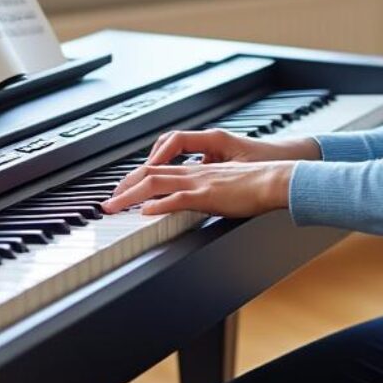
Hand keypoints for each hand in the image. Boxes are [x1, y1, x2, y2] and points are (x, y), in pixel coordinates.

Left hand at [100, 159, 298, 217]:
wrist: (275, 179)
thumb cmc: (256, 186)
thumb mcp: (224, 188)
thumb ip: (206, 194)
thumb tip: (194, 204)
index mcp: (196, 170)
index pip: (158, 170)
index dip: (136, 180)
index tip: (121, 192)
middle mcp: (193, 172)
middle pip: (149, 173)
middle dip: (123, 187)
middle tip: (107, 202)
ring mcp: (199, 182)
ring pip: (155, 182)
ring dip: (129, 195)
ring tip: (113, 207)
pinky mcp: (209, 194)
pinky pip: (179, 198)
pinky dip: (159, 204)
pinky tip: (145, 212)